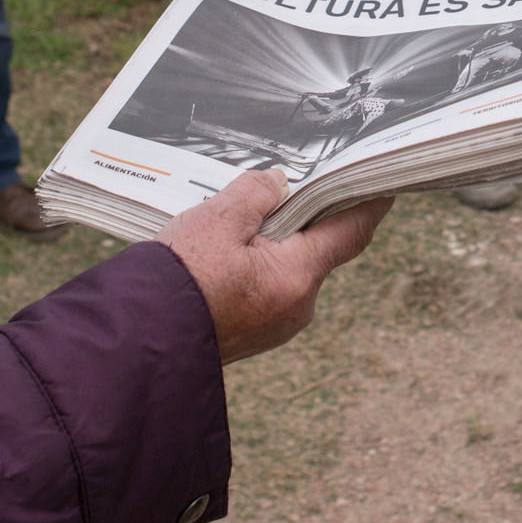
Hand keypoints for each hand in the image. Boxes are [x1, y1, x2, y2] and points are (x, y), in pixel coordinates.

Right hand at [160, 170, 391, 364]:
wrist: (137, 341)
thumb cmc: (178, 280)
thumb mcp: (219, 218)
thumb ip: (256, 193)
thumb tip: (279, 183)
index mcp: (297, 276)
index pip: (352, 231)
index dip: (370, 202)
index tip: (384, 181)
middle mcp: (296, 306)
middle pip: (318, 248)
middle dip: (305, 216)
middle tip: (286, 183)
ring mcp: (275, 324)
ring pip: (290, 268)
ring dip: (275, 242)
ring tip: (239, 218)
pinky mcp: (253, 332)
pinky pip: (268, 288)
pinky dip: (257, 264)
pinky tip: (224, 251)